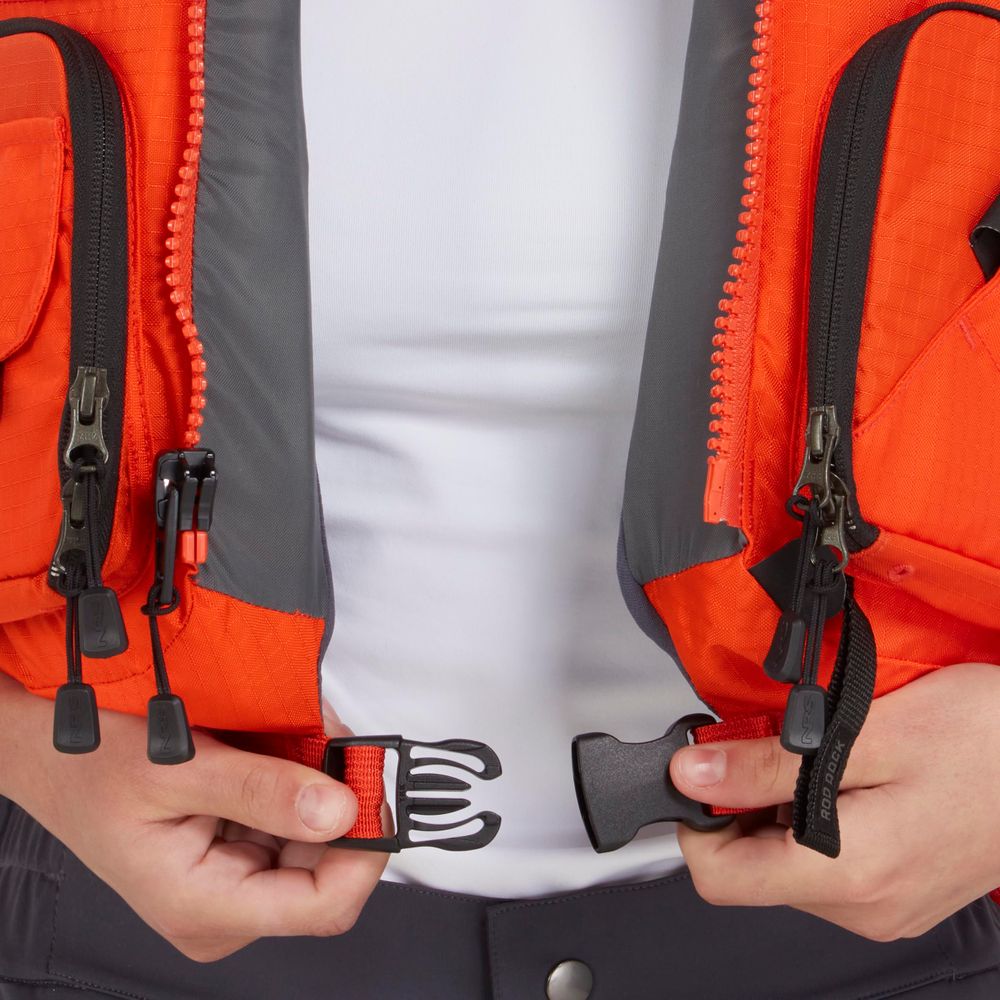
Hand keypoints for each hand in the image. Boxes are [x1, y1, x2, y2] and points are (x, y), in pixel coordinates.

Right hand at [0, 674, 386, 961]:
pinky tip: (289, 746)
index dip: (365, 848)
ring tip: (308, 734)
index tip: (375, 785)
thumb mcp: (177, 768)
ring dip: (324, 785)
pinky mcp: (234, 854)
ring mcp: (231, 882)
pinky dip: (302, 781)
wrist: (48, 749)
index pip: (325, 905)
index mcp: (206, 907)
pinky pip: (291, 822)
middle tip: (340, 738)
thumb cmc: (90, 764)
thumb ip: (262, 792)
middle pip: (327, 870)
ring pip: (315, 840)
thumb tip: (341, 811)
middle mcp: (225, 908)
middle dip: (344, 801)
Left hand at [669, 663, 999, 940]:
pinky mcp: (902, 893)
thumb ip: (769, 764)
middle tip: (768, 746)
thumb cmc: (985, 739)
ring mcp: (887, 906)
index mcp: (850, 873)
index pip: (720, 878)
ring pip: (788, 865)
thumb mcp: (865, 732)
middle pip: (753, 871)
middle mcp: (866, 907)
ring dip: (781, 808)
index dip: (697, 820)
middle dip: (742, 806)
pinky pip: (829, 864)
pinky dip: (817, 819)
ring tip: (821, 757)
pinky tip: (848, 777)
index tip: (704, 770)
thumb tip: (693, 775)